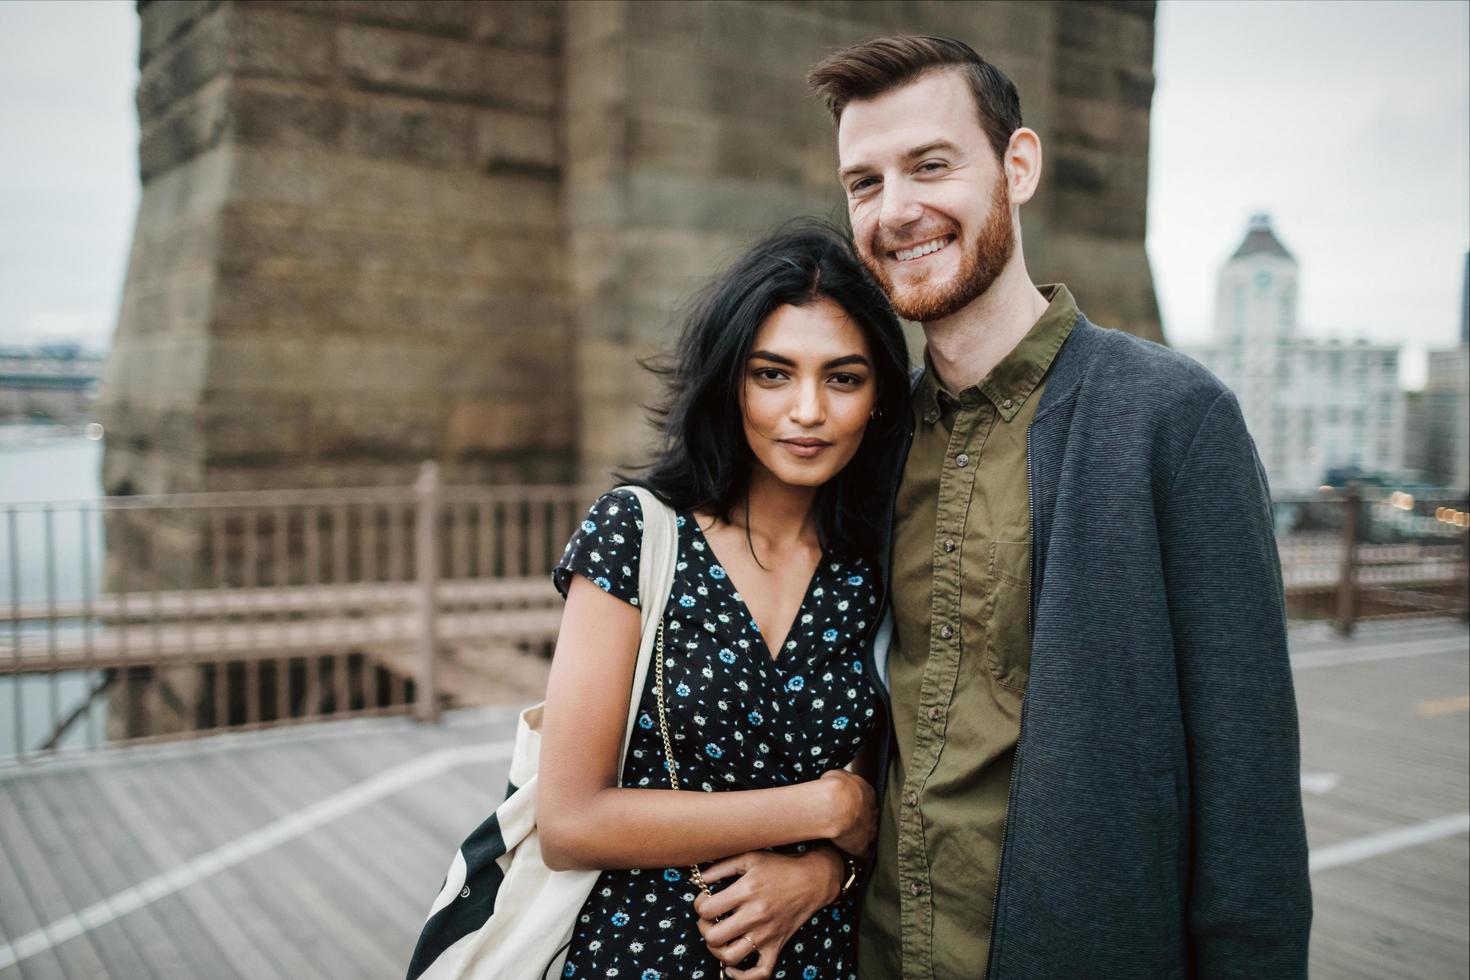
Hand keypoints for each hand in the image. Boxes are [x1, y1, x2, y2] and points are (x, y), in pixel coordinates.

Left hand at [693, 849, 844, 978]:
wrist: (812, 880)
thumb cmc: (779, 867)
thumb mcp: (749, 858)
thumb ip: (721, 867)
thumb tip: (698, 879)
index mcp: (747, 892)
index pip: (707, 909)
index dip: (699, 905)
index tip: (705, 900)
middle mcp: (755, 916)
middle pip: (714, 937)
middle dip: (704, 929)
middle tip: (709, 920)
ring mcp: (766, 934)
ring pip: (731, 957)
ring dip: (717, 951)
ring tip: (718, 938)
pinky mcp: (776, 946)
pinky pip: (760, 972)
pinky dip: (742, 976)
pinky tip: (731, 967)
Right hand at [818, 769, 876, 855]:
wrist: (834, 808)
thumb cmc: (835, 788)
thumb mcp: (838, 773)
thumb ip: (843, 779)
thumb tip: (839, 779)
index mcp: (868, 792)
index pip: (868, 798)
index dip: (859, 802)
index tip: (850, 804)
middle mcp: (872, 811)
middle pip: (872, 816)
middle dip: (864, 818)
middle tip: (851, 820)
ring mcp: (870, 830)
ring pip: (871, 834)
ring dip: (863, 835)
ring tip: (852, 837)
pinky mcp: (862, 846)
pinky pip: (864, 852)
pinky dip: (861, 854)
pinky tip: (856, 856)